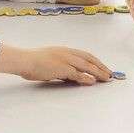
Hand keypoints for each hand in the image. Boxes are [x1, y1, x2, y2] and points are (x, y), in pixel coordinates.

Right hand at [0, 43, 114, 84]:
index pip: (85, 55)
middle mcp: (67, 53)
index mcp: (64, 50)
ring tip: (106, 78)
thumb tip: (73, 77)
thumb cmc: (33, 62)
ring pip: (86, 66)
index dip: (95, 61)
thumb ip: (62, 69)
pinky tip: (92, 82)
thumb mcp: (50, 63)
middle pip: (89, 59)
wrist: (23, 60)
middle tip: (110, 74)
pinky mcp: (61, 68)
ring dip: (98, 72)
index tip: (103, 67)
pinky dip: (86, 78)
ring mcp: (65, 59)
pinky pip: (77, 74)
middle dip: (101, 67)